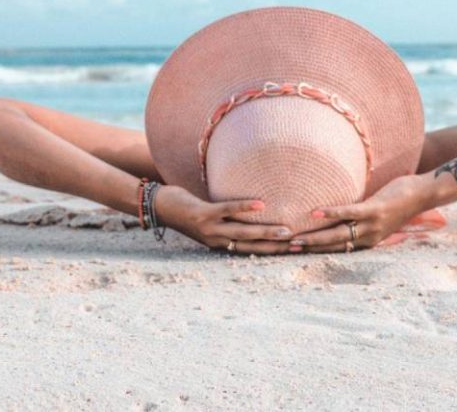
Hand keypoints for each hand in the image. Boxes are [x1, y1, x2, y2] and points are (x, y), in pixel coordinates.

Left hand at [153, 185, 297, 254]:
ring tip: (286, 231)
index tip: (296, 249)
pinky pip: (227, 210)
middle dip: (275, 246)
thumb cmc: (187, 210)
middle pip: (251, 246)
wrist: (157, 207)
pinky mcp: (203, 214)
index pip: (251, 251)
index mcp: (220, 244)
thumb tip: (253, 213)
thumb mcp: (210, 220)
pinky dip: (244, 207)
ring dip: (265, 233)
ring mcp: (210, 228)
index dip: (273, 251)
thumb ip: (228, 220)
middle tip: (299, 245)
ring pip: (242, 233)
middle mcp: (217, 241)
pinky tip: (260, 205)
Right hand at [290, 174, 434, 252]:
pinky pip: (350, 212)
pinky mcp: (375, 209)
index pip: (335, 250)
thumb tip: (336, 214)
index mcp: (366, 241)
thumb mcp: (375, 216)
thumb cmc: (397, 201)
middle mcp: (367, 238)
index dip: (314, 252)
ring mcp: (371, 225)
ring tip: (294, 237)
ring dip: (314, 236)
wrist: (424, 194)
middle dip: (308, 248)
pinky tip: (315, 213)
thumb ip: (356, 218)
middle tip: (284, 250)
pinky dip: (332, 213)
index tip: (291, 253)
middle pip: (332, 246)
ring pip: (338, 234)